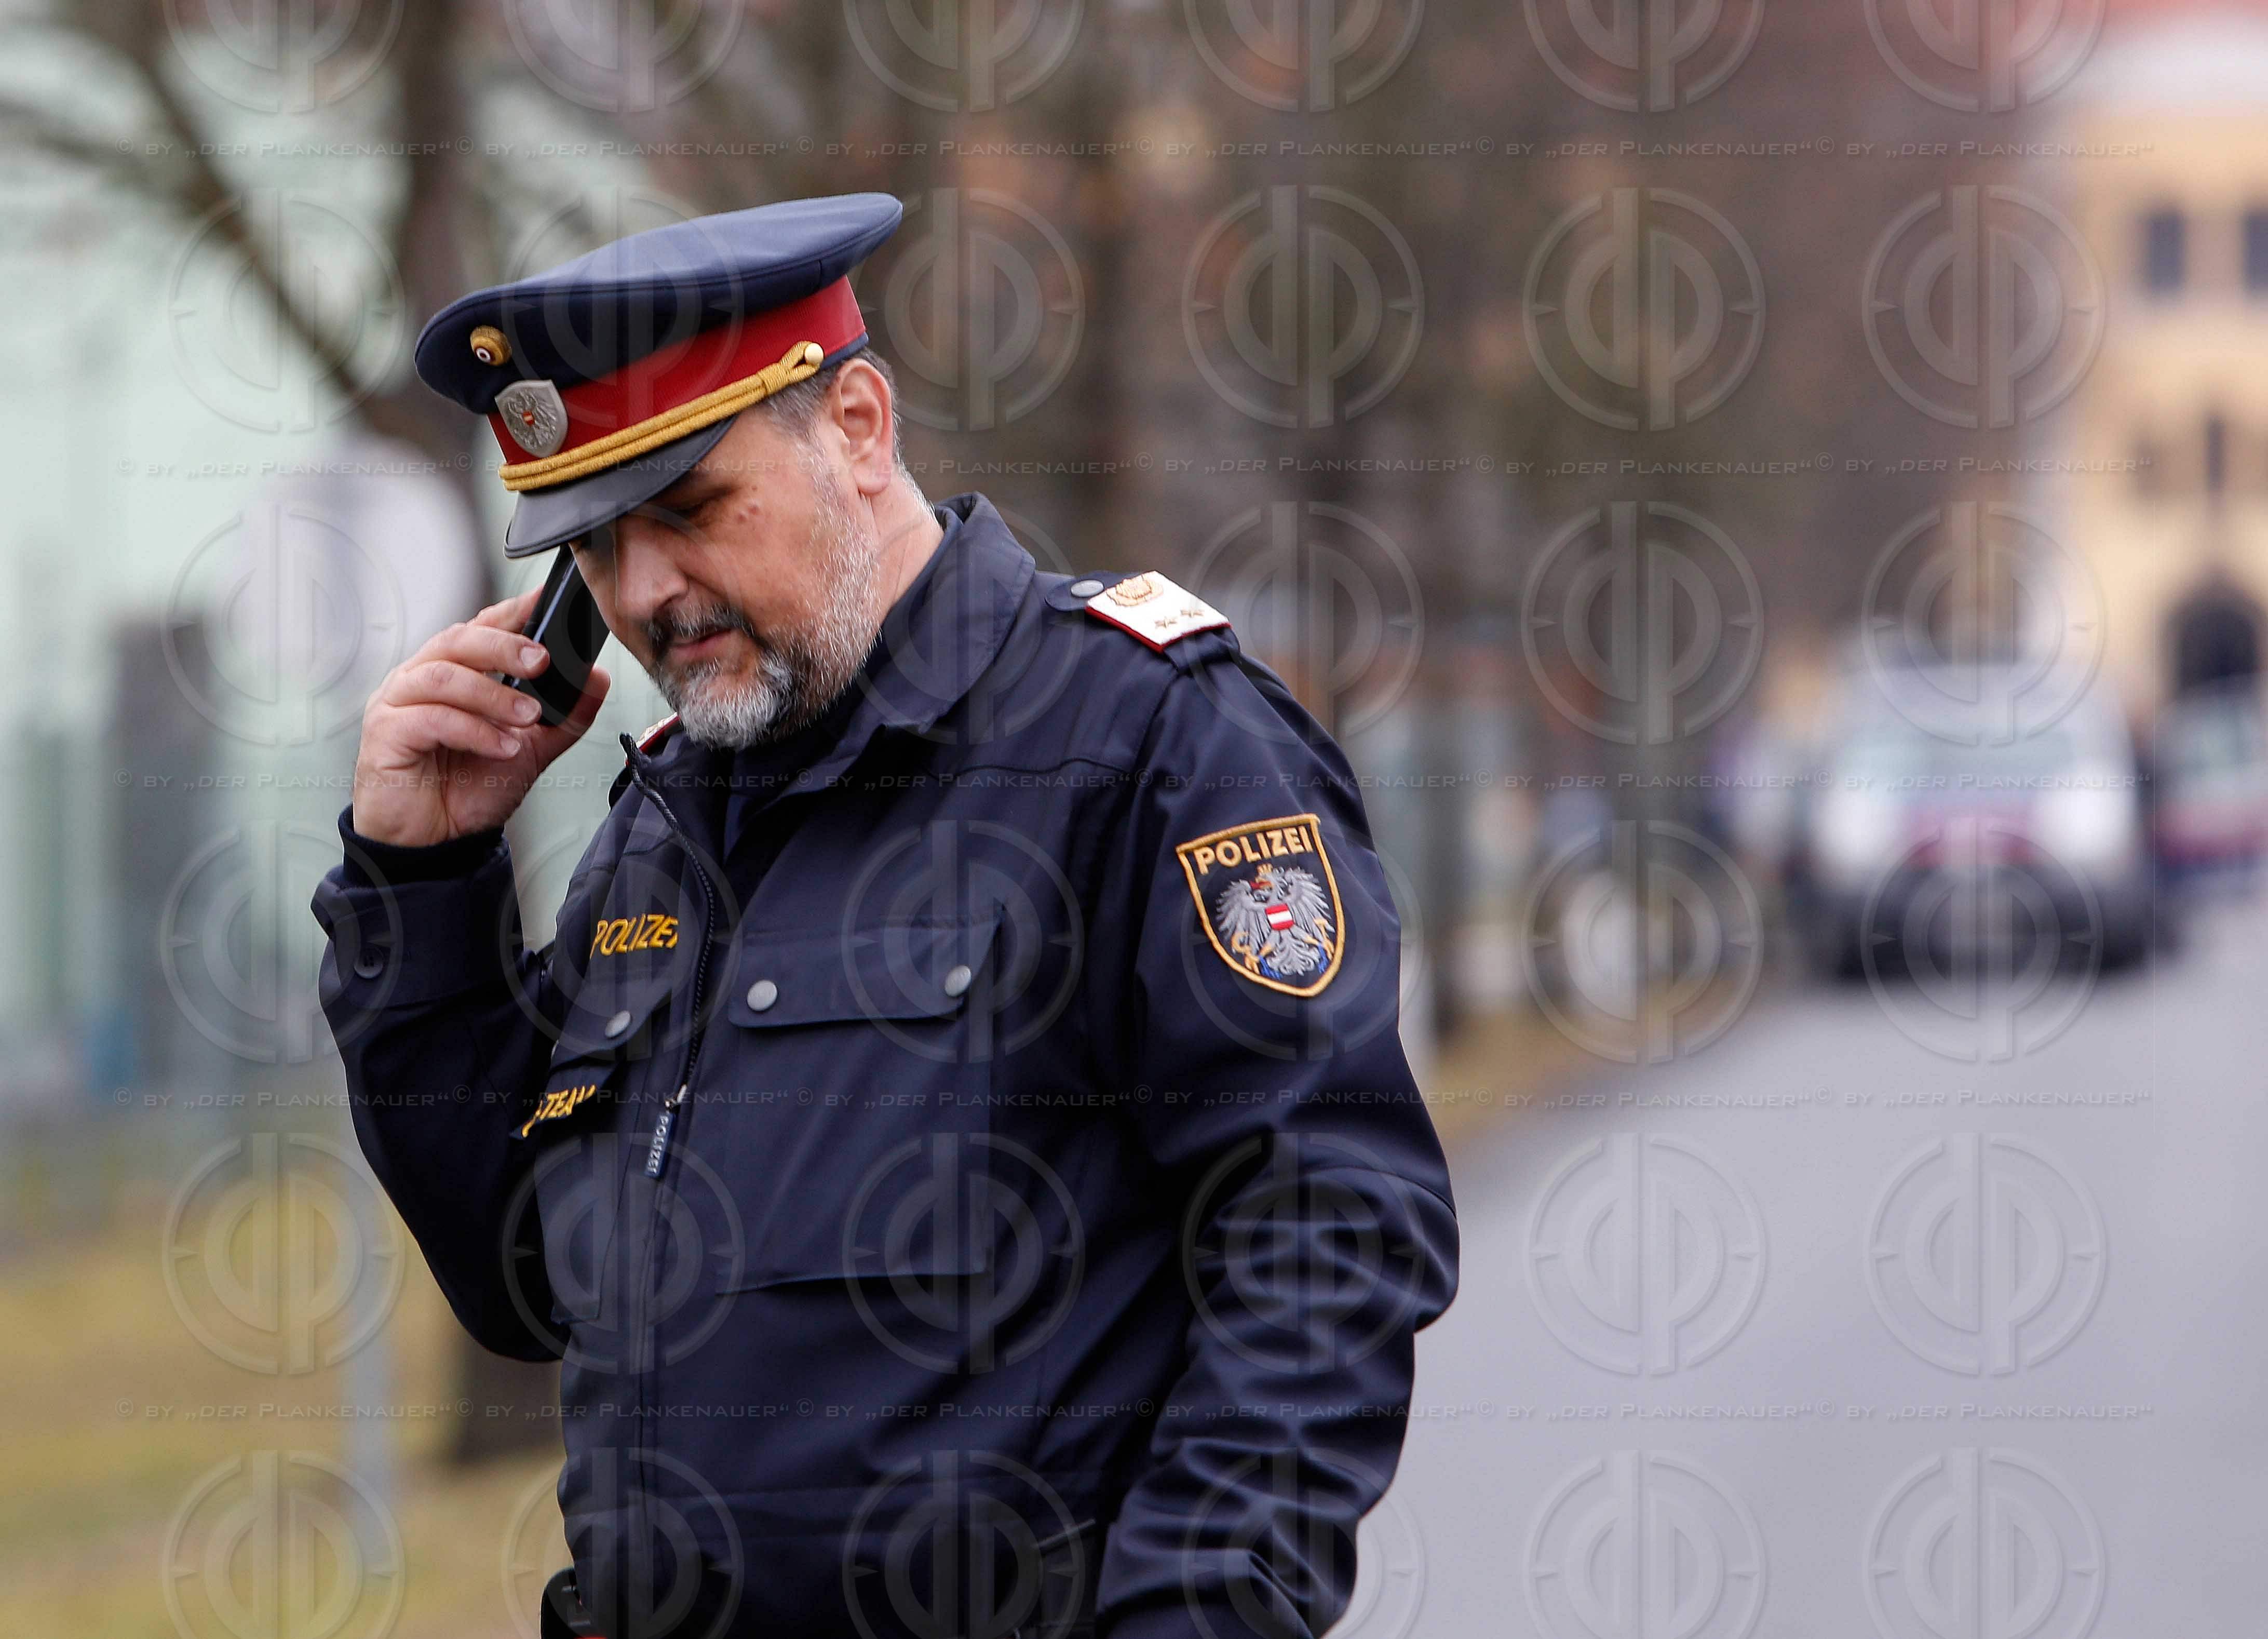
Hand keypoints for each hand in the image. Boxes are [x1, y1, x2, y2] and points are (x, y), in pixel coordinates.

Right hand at [350, 588, 611, 847]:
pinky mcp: (385, 734)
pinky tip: (502, 747)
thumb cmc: (468, 791)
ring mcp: (397, 703)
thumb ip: (563, 717)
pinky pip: (429, 718)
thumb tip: (597, 679)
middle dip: (504, 647)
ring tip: (528, 717)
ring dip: (493, 694)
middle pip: (458, 640)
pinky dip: (473, 730)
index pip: (480, 627)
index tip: (546, 602)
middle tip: (542, 662)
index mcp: (452, 672)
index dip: (512, 612)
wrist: (436, 844)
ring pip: (443, 675)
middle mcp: (420, 679)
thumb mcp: (530, 750)